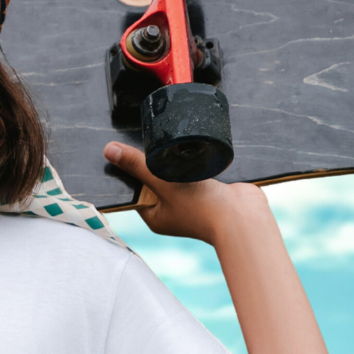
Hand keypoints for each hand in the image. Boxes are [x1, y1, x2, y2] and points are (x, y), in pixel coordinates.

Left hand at [104, 142, 265, 244]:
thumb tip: (108, 150)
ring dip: (174, 159)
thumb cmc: (201, 208)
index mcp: (154, 215)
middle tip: (143, 137)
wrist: (245, 217)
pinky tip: (188, 144)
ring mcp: (190, 199)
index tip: (122, 148)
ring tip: (166, 138)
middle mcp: (171, 209)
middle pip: (154, 178)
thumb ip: (138, 166)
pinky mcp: (208, 188)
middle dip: (152, 161)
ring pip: (175, 173)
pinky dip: (192, 160)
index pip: (134, 189)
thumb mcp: (163, 184)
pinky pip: (194, 171)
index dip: (128, 170)